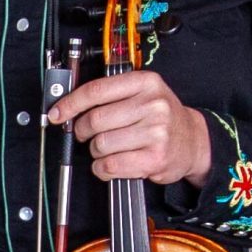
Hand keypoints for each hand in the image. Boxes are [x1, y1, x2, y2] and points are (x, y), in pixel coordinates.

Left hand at [50, 69, 212, 184]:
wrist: (194, 141)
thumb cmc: (161, 117)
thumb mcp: (142, 93)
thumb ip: (109, 94)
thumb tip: (66, 104)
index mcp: (145, 83)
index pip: (96, 91)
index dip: (69, 104)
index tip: (56, 113)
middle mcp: (153, 105)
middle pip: (94, 120)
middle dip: (81, 130)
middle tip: (85, 134)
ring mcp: (156, 132)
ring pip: (100, 144)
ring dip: (95, 150)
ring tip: (107, 148)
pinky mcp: (155, 158)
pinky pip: (111, 165)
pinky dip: (102, 168)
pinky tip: (109, 164)